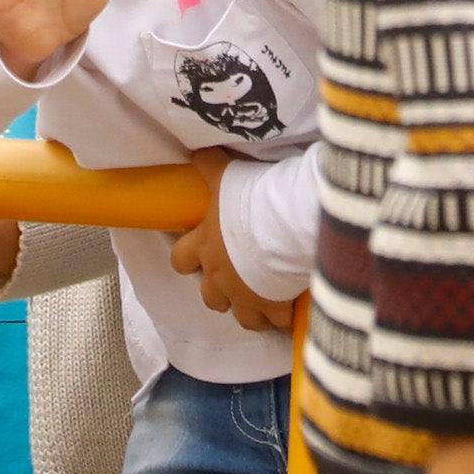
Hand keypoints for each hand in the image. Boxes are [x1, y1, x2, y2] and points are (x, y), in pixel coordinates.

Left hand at [168, 148, 287, 330]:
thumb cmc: (249, 198)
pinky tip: (294, 309)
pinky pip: (278, 322)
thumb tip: (197, 151)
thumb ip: (210, 165)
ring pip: (242, 317)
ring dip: (251, 310)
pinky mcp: (273, 307)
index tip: (197, 256)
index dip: (186, 259)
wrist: (281, 225)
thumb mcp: (225, 175)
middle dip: (220, 292)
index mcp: (204, 246)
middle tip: (236, 280)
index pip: (180, 260)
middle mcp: (219, 276)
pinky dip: (284, 317)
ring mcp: (245, 297)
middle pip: (210, 297)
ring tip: (264, 300)